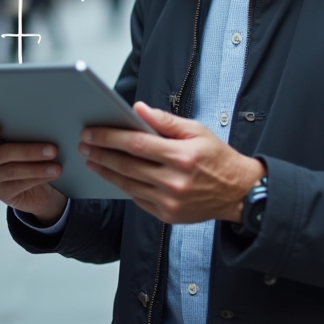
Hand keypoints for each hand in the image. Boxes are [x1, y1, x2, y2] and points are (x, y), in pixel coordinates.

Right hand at [0, 122, 67, 224]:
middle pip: (2, 153)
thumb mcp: (32, 140)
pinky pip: (18, 185)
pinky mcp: (1, 192)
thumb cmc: (36, 155)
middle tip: (52, 149)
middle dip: (29, 151)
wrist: (43, 185)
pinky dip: (37, 179)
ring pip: (12, 170)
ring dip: (37, 168)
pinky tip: (51, 174)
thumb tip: (46, 126)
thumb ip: (29, 132)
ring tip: (56, 167)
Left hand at [80, 101, 264, 224]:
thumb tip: (138, 109)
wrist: (239, 193)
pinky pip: (138, 199)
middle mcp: (174, 181)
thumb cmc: (218, 158)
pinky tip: (112, 175)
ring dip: (105, 171)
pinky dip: (123, 186)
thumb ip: (166, 121)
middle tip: (83, 144)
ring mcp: (170, 201)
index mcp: (182, 156)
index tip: (91, 132)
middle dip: (100, 153)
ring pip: (128, 184)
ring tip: (91, 159)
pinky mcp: (168, 215)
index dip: (109, 137)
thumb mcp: (197, 131)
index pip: (136, 144)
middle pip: (126, 165)